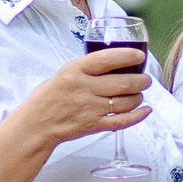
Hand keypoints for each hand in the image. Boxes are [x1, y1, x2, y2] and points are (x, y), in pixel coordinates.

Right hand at [8, 47, 152, 150]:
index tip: (140, 55)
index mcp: (74, 71)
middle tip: (146, 79)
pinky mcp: (94, 125)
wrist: (36, 124)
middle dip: (141, 80)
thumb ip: (86, 70)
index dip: (127, 56)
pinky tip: (145, 110)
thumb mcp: (63, 74)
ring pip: (125, 102)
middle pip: (123, 82)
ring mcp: (90, 108)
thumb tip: (113, 63)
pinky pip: (122, 121)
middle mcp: (84, 88)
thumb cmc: (48, 98)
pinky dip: (138, 116)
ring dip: (138, 97)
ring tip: (139, 94)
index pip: (106, 59)